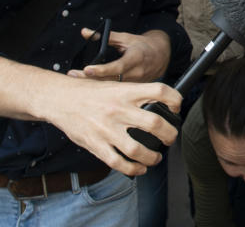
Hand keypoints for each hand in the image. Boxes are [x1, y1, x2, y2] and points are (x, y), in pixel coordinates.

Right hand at [42, 78, 181, 175]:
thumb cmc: (89, 92)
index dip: (174, 99)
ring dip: (152, 157)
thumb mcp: (115, 85)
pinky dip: (132, 168)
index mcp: (126, 92)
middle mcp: (119, 109)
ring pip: (138, 148)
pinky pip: (118, 162)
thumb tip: (160, 102)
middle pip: (155, 123)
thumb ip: (135, 94)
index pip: (160, 91)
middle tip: (171, 138)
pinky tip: (139, 168)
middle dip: (169, 134)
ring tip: (156, 158)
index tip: (176, 108)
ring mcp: (107, 128)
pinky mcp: (95, 144)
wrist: (59, 99)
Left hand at [68, 28, 170, 82]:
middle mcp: (137, 72)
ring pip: (113, 88)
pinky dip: (103, 90)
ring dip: (95, 86)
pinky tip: (89, 89)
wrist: (162, 56)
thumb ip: (106, 37)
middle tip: (72, 75)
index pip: (118, 66)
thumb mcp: (126, 38)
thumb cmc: (142, 45)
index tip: (87, 69)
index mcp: (136, 57)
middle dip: (90, 79)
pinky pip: (117, 91)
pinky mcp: (134, 90)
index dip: (102, 69)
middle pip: (111, 80)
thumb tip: (85, 32)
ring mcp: (136, 83)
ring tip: (76, 83)